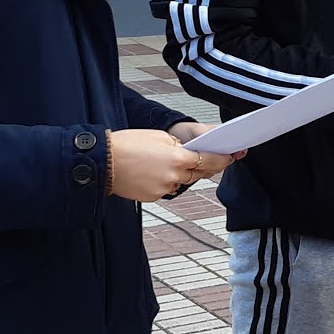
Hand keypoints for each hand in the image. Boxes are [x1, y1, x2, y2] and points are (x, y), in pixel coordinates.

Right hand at [109, 128, 234, 202]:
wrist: (104, 162)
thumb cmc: (128, 144)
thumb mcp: (158, 136)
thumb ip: (179, 146)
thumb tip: (190, 152)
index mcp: (178, 158)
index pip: (209, 160)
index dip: (222, 159)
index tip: (229, 157)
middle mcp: (174, 176)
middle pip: (198, 173)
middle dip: (204, 166)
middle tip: (207, 158)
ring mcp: (164, 188)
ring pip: (182, 181)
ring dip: (182, 173)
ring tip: (167, 161)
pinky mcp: (154, 197)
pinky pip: (168, 188)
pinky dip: (166, 180)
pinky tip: (154, 171)